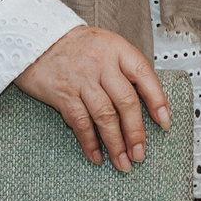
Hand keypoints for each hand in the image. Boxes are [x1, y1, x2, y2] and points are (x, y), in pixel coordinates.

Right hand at [13, 26, 170, 170]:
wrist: (35, 38)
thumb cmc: (74, 45)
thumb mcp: (105, 45)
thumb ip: (124, 69)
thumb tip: (147, 102)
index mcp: (117, 49)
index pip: (144, 76)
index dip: (158, 101)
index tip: (164, 123)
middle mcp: (101, 63)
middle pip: (126, 102)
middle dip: (136, 133)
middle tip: (140, 154)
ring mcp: (82, 79)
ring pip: (105, 117)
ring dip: (116, 144)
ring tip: (123, 162)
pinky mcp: (63, 94)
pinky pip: (81, 123)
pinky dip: (90, 143)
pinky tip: (96, 156)